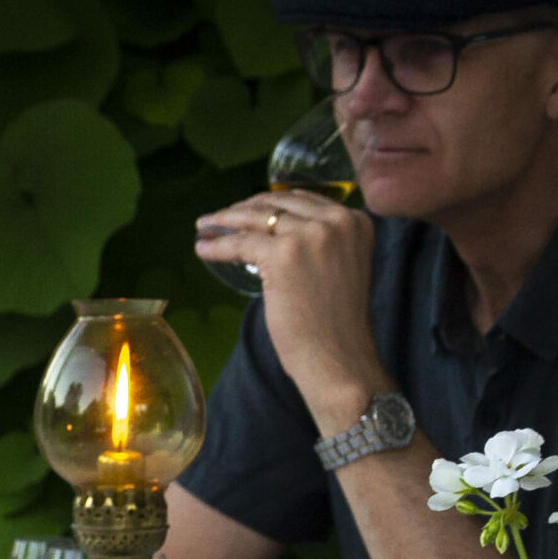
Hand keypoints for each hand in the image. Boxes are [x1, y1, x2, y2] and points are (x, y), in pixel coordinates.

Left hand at [196, 190, 386, 434]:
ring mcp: (310, 234)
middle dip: (242, 209)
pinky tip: (203, 249)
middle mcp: (336, 220)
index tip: (245, 209)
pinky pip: (240, 243)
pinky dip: (218, 246)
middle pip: (277, 203)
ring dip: (224, 221)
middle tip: (217, 218)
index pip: (302, 200)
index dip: (268, 203)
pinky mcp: (284, 254)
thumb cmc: (335, 324)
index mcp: (354, 220)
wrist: (339, 358)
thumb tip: (275, 231)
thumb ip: (318, 242)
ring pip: (256, 218)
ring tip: (203, 227)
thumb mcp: (337, 266)